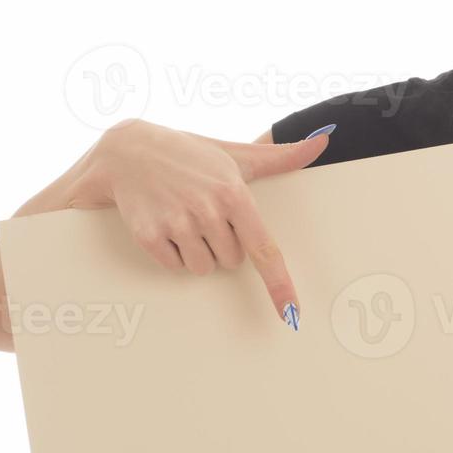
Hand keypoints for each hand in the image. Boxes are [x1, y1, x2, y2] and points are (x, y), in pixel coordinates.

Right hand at [69, 119, 330, 329]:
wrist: (129, 151)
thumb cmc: (190, 154)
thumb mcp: (236, 155)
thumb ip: (281, 156)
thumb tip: (324, 140)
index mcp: (234, 194)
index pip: (264, 249)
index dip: (279, 284)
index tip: (291, 312)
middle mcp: (207, 210)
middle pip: (231, 261)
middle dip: (222, 244)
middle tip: (205, 213)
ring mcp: (176, 223)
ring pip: (203, 268)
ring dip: (198, 251)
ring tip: (184, 216)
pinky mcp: (149, 235)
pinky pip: (174, 266)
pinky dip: (172, 252)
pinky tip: (165, 222)